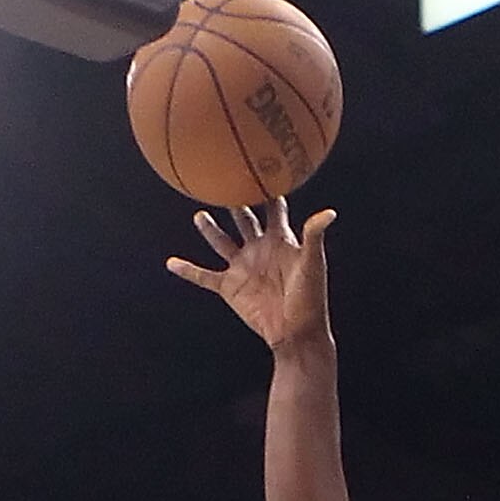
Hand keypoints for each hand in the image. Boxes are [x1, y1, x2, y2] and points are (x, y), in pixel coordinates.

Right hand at [166, 195, 334, 352]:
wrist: (296, 333)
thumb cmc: (310, 299)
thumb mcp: (312, 264)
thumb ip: (314, 235)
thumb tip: (328, 213)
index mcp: (280, 240)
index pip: (273, 209)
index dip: (269, 190)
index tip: (260, 167)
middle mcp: (259, 249)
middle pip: (244, 219)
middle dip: (235, 201)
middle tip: (223, 180)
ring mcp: (243, 268)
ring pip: (222, 242)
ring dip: (210, 229)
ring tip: (199, 215)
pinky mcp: (230, 288)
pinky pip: (204, 276)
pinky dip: (187, 270)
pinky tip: (171, 263)